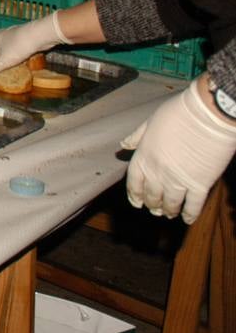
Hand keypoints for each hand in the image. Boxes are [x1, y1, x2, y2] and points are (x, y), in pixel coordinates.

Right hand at [0, 12, 67, 82]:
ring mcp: (17, 34)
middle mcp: (5, 33)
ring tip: (5, 56)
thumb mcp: (3, 61)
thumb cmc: (19, 46)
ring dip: (5, 47)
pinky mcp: (28, 37)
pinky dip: (17, 49)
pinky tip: (20, 55)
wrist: (40, 35)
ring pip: (8, 40)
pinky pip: (19, 43)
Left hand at [121, 76, 235, 223]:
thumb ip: (137, 137)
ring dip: (168, 210)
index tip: (136, 202)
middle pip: (152, 195)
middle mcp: (158, 171)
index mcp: (144, 156)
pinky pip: (193, 205)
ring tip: (168, 214)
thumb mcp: (150, 122)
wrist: (207, 115)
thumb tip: (123, 145)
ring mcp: (179, 180)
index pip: (134, 182)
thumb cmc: (179, 113)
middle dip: (152, 203)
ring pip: (170, 203)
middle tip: (154, 209)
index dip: (134, 194)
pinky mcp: (200, 184)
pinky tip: (188, 219)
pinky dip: (190, 214)